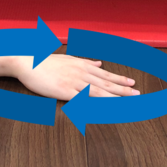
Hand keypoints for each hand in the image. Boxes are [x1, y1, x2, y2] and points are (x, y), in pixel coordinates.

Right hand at [12, 54, 138, 100]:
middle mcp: (81, 73)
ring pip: (98, 91)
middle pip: (105, 83)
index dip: (119, 79)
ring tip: (127, 101)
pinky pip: (83, 99)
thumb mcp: (68, 59)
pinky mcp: (64, 91)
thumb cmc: (45, 62)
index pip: (105, 74)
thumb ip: (85, 62)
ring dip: (114, 96)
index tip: (132, 84)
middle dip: (123, 89)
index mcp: (82, 66)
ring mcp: (73, 82)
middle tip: (138, 95)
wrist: (27, 63)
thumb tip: (100, 63)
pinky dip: (95, 103)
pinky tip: (104, 107)